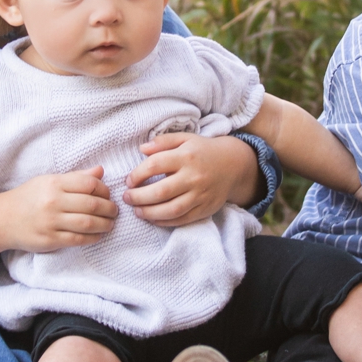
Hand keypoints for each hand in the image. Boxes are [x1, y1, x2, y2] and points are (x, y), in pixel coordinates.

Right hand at [0, 168, 117, 253]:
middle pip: (92, 204)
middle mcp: (53, 201)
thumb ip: (75, 177)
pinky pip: (78, 239)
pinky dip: (93, 237)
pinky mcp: (50, 239)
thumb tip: (101, 171)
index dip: (104, 190)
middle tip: (114, 211)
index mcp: (54, 183)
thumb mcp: (48, 181)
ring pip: (88, 223)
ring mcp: (51, 222)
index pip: (89, 184)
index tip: (107, 195)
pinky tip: (98, 235)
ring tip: (109, 224)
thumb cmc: (29, 198)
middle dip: (109, 209)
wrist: (3, 219)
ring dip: (105, 224)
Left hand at [125, 131, 259, 227]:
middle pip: (161, 191)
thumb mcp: (185, 139)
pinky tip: (153, 218)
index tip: (128, 181)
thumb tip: (142, 149)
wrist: (234, 165)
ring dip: (150, 213)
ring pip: (171, 209)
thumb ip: (163, 141)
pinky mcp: (205, 208)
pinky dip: (165, 222)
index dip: (137, 174)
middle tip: (127, 198)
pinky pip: (183, 219)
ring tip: (137, 211)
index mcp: (186, 156)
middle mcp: (194, 177)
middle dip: (139, 197)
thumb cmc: (203, 151)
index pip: (154, 165)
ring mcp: (200, 195)